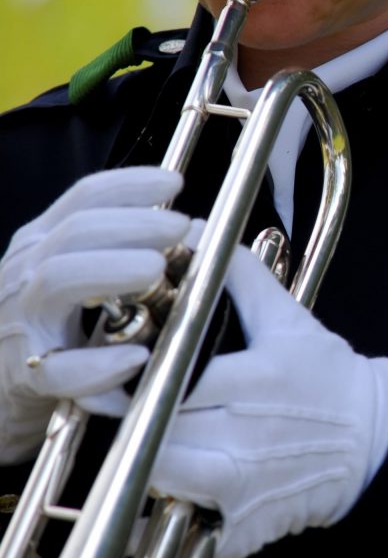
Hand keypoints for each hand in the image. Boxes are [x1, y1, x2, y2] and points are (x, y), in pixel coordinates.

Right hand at [0, 167, 187, 462]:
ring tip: (157, 268)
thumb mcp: (80, 280)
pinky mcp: (25, 376)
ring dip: (113, 269)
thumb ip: (122, 252)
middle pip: (75, 231)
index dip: (130, 185)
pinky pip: (58, 369)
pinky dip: (99, 364)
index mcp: (44, 246)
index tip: (175, 182)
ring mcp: (21, 322)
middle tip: (181, 226)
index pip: (83, 198)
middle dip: (133, 223)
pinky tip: (136, 357)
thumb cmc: (52, 334)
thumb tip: (197, 231)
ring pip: (58, 280)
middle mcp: (27, 274)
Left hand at [149, 233, 387, 557]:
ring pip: (160, 478)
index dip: (134, 377)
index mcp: (255, 381)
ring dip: (146, 461)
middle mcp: (246, 437)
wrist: (373, 443)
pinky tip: (176, 485)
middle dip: (133, 418)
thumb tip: (197, 234)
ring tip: (148, 441)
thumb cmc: (329, 379)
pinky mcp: (243, 525)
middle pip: (155, 430)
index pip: (171, 380)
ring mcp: (244, 487)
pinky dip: (170, 510)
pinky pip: (184, 523)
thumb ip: (241, 276)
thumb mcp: (290, 320)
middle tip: (120, 404)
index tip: (114, 371)